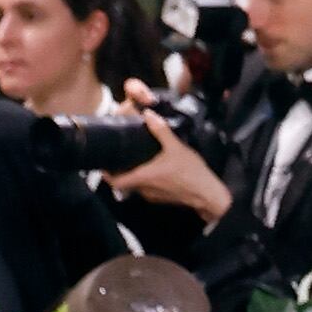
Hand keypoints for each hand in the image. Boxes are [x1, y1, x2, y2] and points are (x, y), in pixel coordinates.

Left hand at [109, 82, 232, 218]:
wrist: (208, 195)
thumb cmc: (191, 173)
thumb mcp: (176, 147)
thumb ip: (160, 130)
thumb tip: (148, 114)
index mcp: (143, 177)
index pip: (114, 181)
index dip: (105, 173)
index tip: (102, 162)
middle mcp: (144, 189)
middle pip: (124, 181)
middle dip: (120, 168)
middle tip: (119, 152)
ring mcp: (153, 196)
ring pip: (135, 184)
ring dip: (133, 172)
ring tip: (135, 156)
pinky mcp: (162, 198)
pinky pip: (147, 187)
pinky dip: (145, 177)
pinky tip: (152, 166)